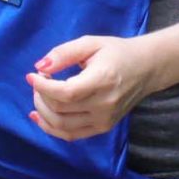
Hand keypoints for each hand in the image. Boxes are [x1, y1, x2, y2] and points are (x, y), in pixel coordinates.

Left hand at [26, 34, 162, 142]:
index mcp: (102, 81)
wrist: (146, 69)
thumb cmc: (117, 52)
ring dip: (43, 112)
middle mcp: (104, 105)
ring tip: (39, 95)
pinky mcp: (103, 128)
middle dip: (40, 95)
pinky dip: (52, 128)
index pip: (65, 93)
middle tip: (39, 81)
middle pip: (60, 109)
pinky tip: (40, 116)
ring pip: (62, 126)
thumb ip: (64, 53)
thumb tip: (39, 66)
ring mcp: (104, 120)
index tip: (32, 75)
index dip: (43, 86)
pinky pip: (71, 135)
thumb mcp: (90, 43)